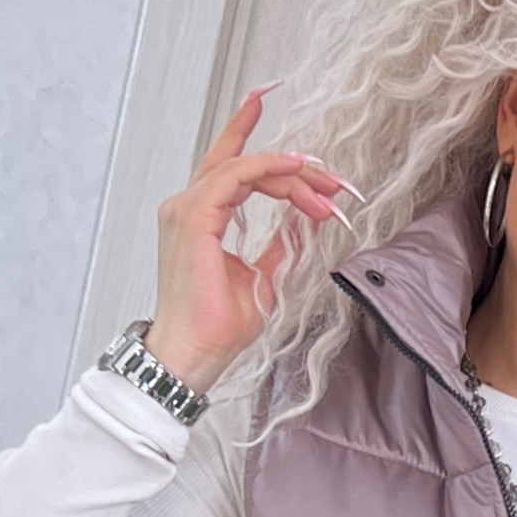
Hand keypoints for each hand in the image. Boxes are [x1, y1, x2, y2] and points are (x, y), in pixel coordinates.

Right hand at [144, 91, 353, 391]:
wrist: (196, 351)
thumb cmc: (216, 326)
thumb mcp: (263, 277)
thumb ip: (281, 246)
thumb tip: (307, 224)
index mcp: (199, 220)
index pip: (233, 173)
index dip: (274, 165)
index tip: (316, 174)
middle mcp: (187, 209)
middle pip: (241, 165)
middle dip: (291, 166)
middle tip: (330, 179)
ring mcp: (187, 210)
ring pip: (244, 168)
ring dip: (290, 173)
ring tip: (325, 187)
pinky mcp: (195, 217)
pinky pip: (236, 176)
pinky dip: (268, 168)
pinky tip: (297, 170)